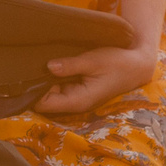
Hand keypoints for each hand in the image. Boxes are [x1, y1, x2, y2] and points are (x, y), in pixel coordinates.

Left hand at [34, 43, 159, 115]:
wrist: (137, 65)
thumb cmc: (118, 63)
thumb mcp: (93, 61)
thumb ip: (70, 66)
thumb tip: (48, 67)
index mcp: (78, 101)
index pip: (44, 105)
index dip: (33, 91)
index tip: (27, 73)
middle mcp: (75, 104)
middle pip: (44, 100)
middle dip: (37, 84)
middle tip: (31, 63)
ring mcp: (76, 98)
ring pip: (51, 93)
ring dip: (46, 80)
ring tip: (41, 60)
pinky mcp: (78, 90)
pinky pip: (59, 87)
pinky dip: (55, 77)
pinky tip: (53, 64)